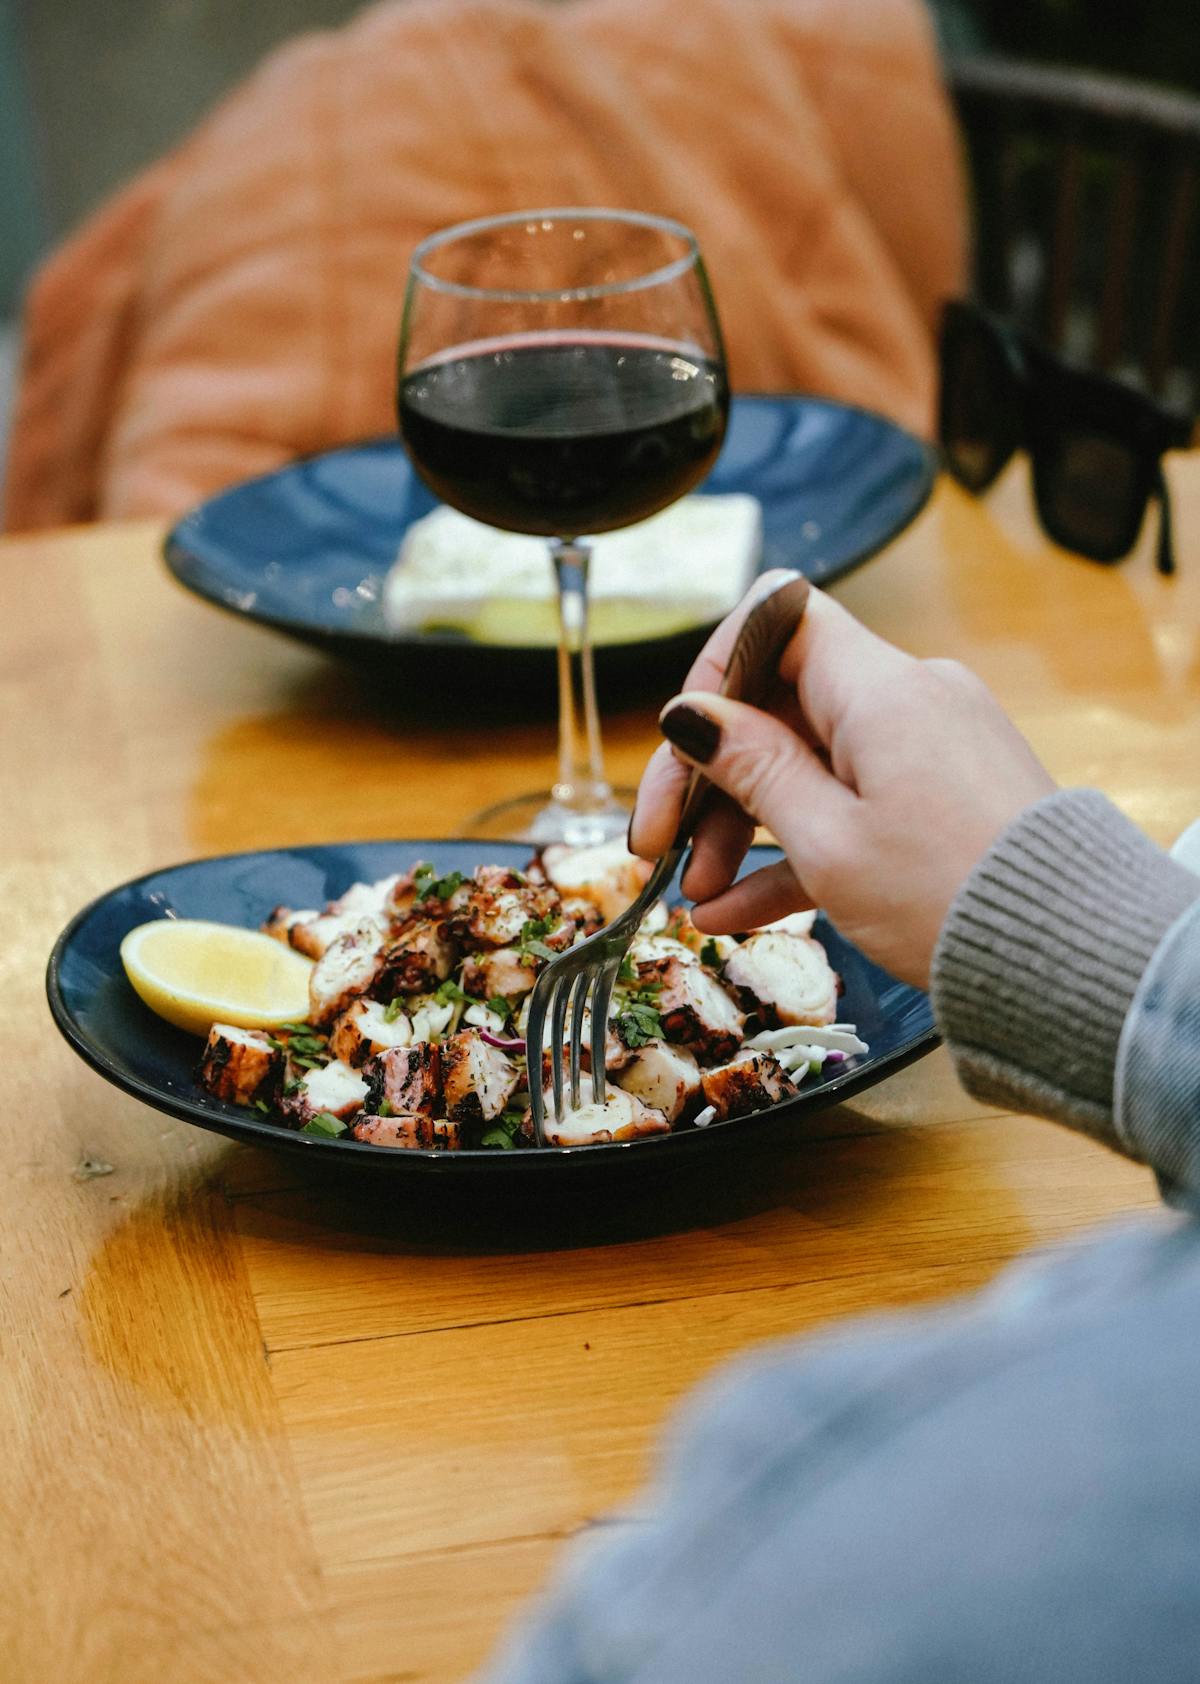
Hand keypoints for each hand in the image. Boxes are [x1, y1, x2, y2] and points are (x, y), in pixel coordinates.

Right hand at [629, 578, 1055, 987]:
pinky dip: (796, 849)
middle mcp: (908, 701)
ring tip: (699, 899)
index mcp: (880, 690)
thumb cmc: (949, 898)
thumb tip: (690, 714)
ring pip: (808, 765)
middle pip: (779, 707)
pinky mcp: (941, 798)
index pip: (777, 620)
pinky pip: (850, 805)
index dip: (714, 674)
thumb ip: (752, 768)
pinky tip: (738, 910)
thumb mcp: (828, 840)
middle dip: (710, 779)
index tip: (680, 746)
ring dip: (745, 828)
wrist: (1064, 963)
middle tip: (659, 848)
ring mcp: (927, 749)